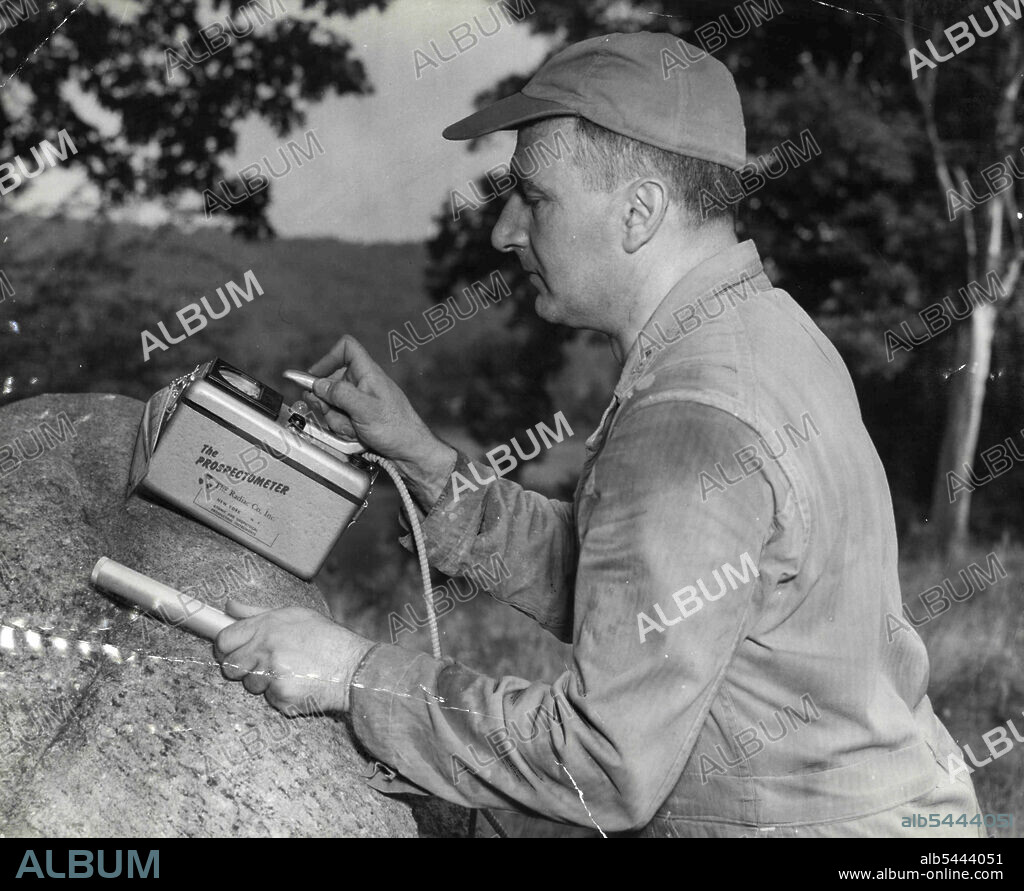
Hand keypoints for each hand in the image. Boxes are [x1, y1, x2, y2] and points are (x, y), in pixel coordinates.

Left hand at [213, 600, 374, 714]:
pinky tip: (299, 685)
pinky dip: (281, 696)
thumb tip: (229, 607)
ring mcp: (272, 675)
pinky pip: (269, 700)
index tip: (233, 650)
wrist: (354, 667)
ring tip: (290, 673)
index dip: (226, 647)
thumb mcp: (295, 615)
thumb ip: (257, 613)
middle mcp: (266, 649)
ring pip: (249, 686)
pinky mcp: (280, 696)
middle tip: (263, 664)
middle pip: (230, 667)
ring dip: (264, 683)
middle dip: (242, 668)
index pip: (224, 639)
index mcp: (268, 625)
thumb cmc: (327, 639)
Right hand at [304, 334, 456, 506]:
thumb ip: (340, 394)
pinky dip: (343, 428)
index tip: (315, 376)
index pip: (346, 348)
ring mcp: (360, 400)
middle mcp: (363, 383)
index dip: (328, 358)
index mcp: (368, 373)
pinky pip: (339, 418)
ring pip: (332, 403)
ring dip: (337, 419)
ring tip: (354, 428)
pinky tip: (356, 435)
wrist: (409, 452)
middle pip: (331, 381)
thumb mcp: (365, 409)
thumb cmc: (397, 429)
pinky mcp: (358, 415)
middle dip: (328, 401)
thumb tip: (319, 384)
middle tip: (333, 413)